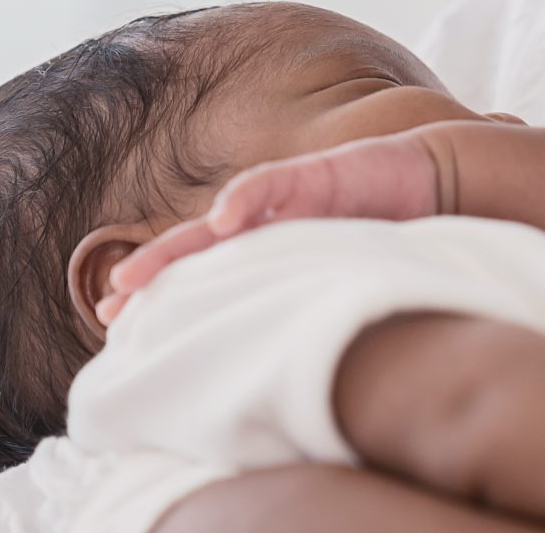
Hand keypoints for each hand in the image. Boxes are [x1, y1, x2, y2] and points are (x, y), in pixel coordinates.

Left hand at [98, 130, 445, 323]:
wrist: (435, 184)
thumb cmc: (388, 239)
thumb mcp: (338, 283)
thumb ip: (303, 310)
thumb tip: (279, 372)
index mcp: (270, 252)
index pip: (208, 278)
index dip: (166, 300)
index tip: (120, 333)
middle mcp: (267, 225)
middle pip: (197, 253)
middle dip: (151, 278)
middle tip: (109, 309)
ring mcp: (286, 199)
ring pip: (217, 225)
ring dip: (175, 249)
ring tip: (136, 275)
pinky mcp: (315, 173)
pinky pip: (273, 186)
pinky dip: (245, 200)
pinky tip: (222, 218)